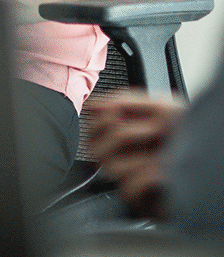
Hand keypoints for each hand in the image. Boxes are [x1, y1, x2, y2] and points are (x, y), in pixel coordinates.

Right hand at [84, 89, 184, 217]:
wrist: (218, 158)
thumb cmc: (193, 136)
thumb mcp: (162, 107)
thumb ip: (126, 101)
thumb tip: (94, 104)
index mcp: (127, 135)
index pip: (91, 127)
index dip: (99, 117)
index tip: (115, 111)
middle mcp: (126, 156)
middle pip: (93, 146)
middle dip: (121, 133)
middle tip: (148, 129)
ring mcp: (132, 179)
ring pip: (111, 166)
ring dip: (138, 154)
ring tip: (160, 152)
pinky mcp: (142, 201)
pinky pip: (129, 188)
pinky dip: (147, 176)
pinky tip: (164, 172)